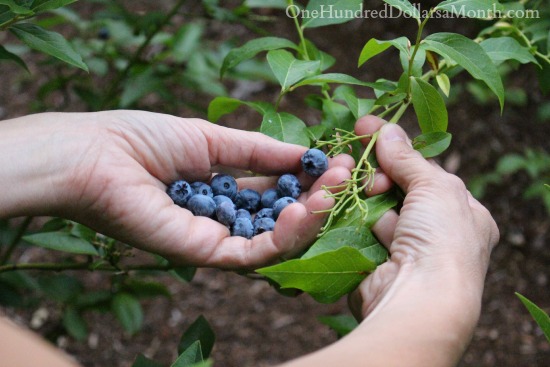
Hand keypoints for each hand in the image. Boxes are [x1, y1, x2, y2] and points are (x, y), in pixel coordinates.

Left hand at [0, 111, 352, 267]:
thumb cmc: (144, 139)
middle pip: (282, 218)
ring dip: (310, 218)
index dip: (309, 179)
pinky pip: (254, 254)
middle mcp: (224, 218)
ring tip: (331, 192)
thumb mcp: (212, 138)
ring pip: (276, 241)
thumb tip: (305, 153)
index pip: (278, 191)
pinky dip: (284, 235)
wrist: (95, 155)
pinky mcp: (204, 254)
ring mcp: (216, 239)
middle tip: (346, 177)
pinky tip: (304, 209)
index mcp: (224, 189)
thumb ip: (259, 151)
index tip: (339, 162)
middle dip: (319, 199)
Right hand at [351, 115, 498, 318]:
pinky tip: (340, 201)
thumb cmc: (442, 239)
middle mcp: (436, 233)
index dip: (398, 151)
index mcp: (463, 214)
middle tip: (358, 158)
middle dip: (378, 172)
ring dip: (362, 193)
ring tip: (347, 178)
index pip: (426, 173)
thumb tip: (387, 129)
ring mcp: (405, 250)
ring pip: (376, 208)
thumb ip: (409, 158)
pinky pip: (359, 229)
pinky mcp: (375, 261)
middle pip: (399, 189)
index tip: (367, 127)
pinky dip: (350, 216)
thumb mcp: (435, 186)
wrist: (418, 298)